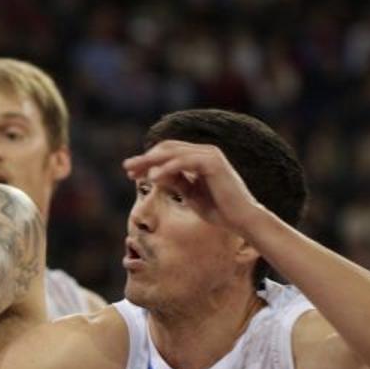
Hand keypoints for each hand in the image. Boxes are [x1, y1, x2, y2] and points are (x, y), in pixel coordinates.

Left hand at [123, 140, 268, 235]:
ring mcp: (210, 155)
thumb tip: (154, 174)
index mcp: (200, 157)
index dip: (148, 161)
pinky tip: (153, 178)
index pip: (168, 152)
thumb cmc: (218, 210)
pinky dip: (167, 168)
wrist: (242, 220)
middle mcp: (205, 152)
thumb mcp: (191, 194)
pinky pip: (184, 162)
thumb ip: (176, 181)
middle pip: (168, 148)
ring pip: (173, 152)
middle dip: (145, 159)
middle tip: (127, 168)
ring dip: (151, 162)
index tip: (131, 173)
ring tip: (135, 173)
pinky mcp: (213, 163)